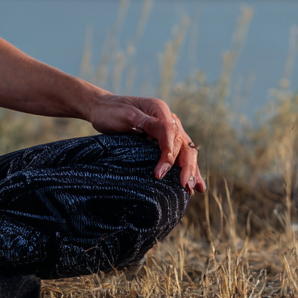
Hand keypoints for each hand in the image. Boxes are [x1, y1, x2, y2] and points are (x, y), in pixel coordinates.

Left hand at [86, 93, 204, 194]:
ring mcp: (167, 129)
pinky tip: (195, 183)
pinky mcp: (162, 139)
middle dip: (186, 166)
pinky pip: (179, 154)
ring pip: (185, 150)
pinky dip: (187, 168)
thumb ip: (146, 123)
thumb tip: (167, 132)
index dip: (169, 154)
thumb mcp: (126, 115)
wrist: (101, 108)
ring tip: (196, 189)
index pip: (171, 133)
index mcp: (160, 110)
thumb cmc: (111, 111)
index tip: (160, 173)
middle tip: (185, 186)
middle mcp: (168, 119)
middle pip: (183, 143)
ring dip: (192, 169)